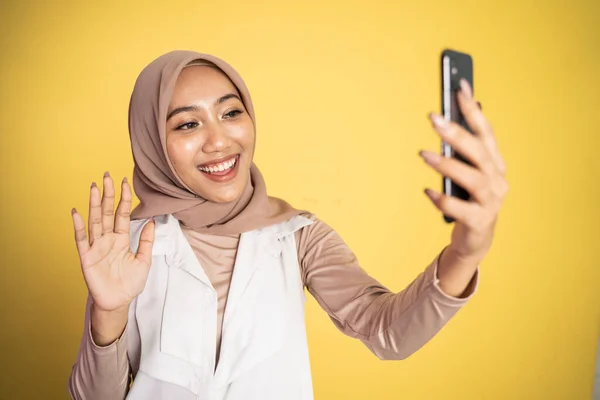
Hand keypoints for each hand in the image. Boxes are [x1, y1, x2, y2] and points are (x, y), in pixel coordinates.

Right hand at [71, 172, 154, 312]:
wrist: (118, 302)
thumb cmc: (130, 283)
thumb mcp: (144, 260)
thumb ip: (146, 241)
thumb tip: (151, 221)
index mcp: (121, 239)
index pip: (122, 214)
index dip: (124, 199)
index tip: (125, 182)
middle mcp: (107, 239)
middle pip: (107, 213)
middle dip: (108, 194)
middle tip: (107, 176)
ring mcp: (96, 247)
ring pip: (95, 221)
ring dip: (94, 204)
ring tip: (95, 187)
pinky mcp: (86, 258)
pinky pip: (81, 239)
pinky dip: (78, 226)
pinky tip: (76, 212)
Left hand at [420, 79, 507, 264]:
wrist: (475, 239)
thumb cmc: (468, 200)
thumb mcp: (467, 172)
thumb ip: (462, 150)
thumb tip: (447, 119)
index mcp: (495, 164)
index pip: (486, 132)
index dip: (472, 110)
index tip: (459, 87)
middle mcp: (497, 180)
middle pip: (479, 152)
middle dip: (457, 133)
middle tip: (433, 119)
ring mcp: (491, 202)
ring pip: (472, 179)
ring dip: (447, 165)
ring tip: (423, 154)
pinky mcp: (480, 222)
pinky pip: (460, 209)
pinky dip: (443, 200)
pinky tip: (427, 191)